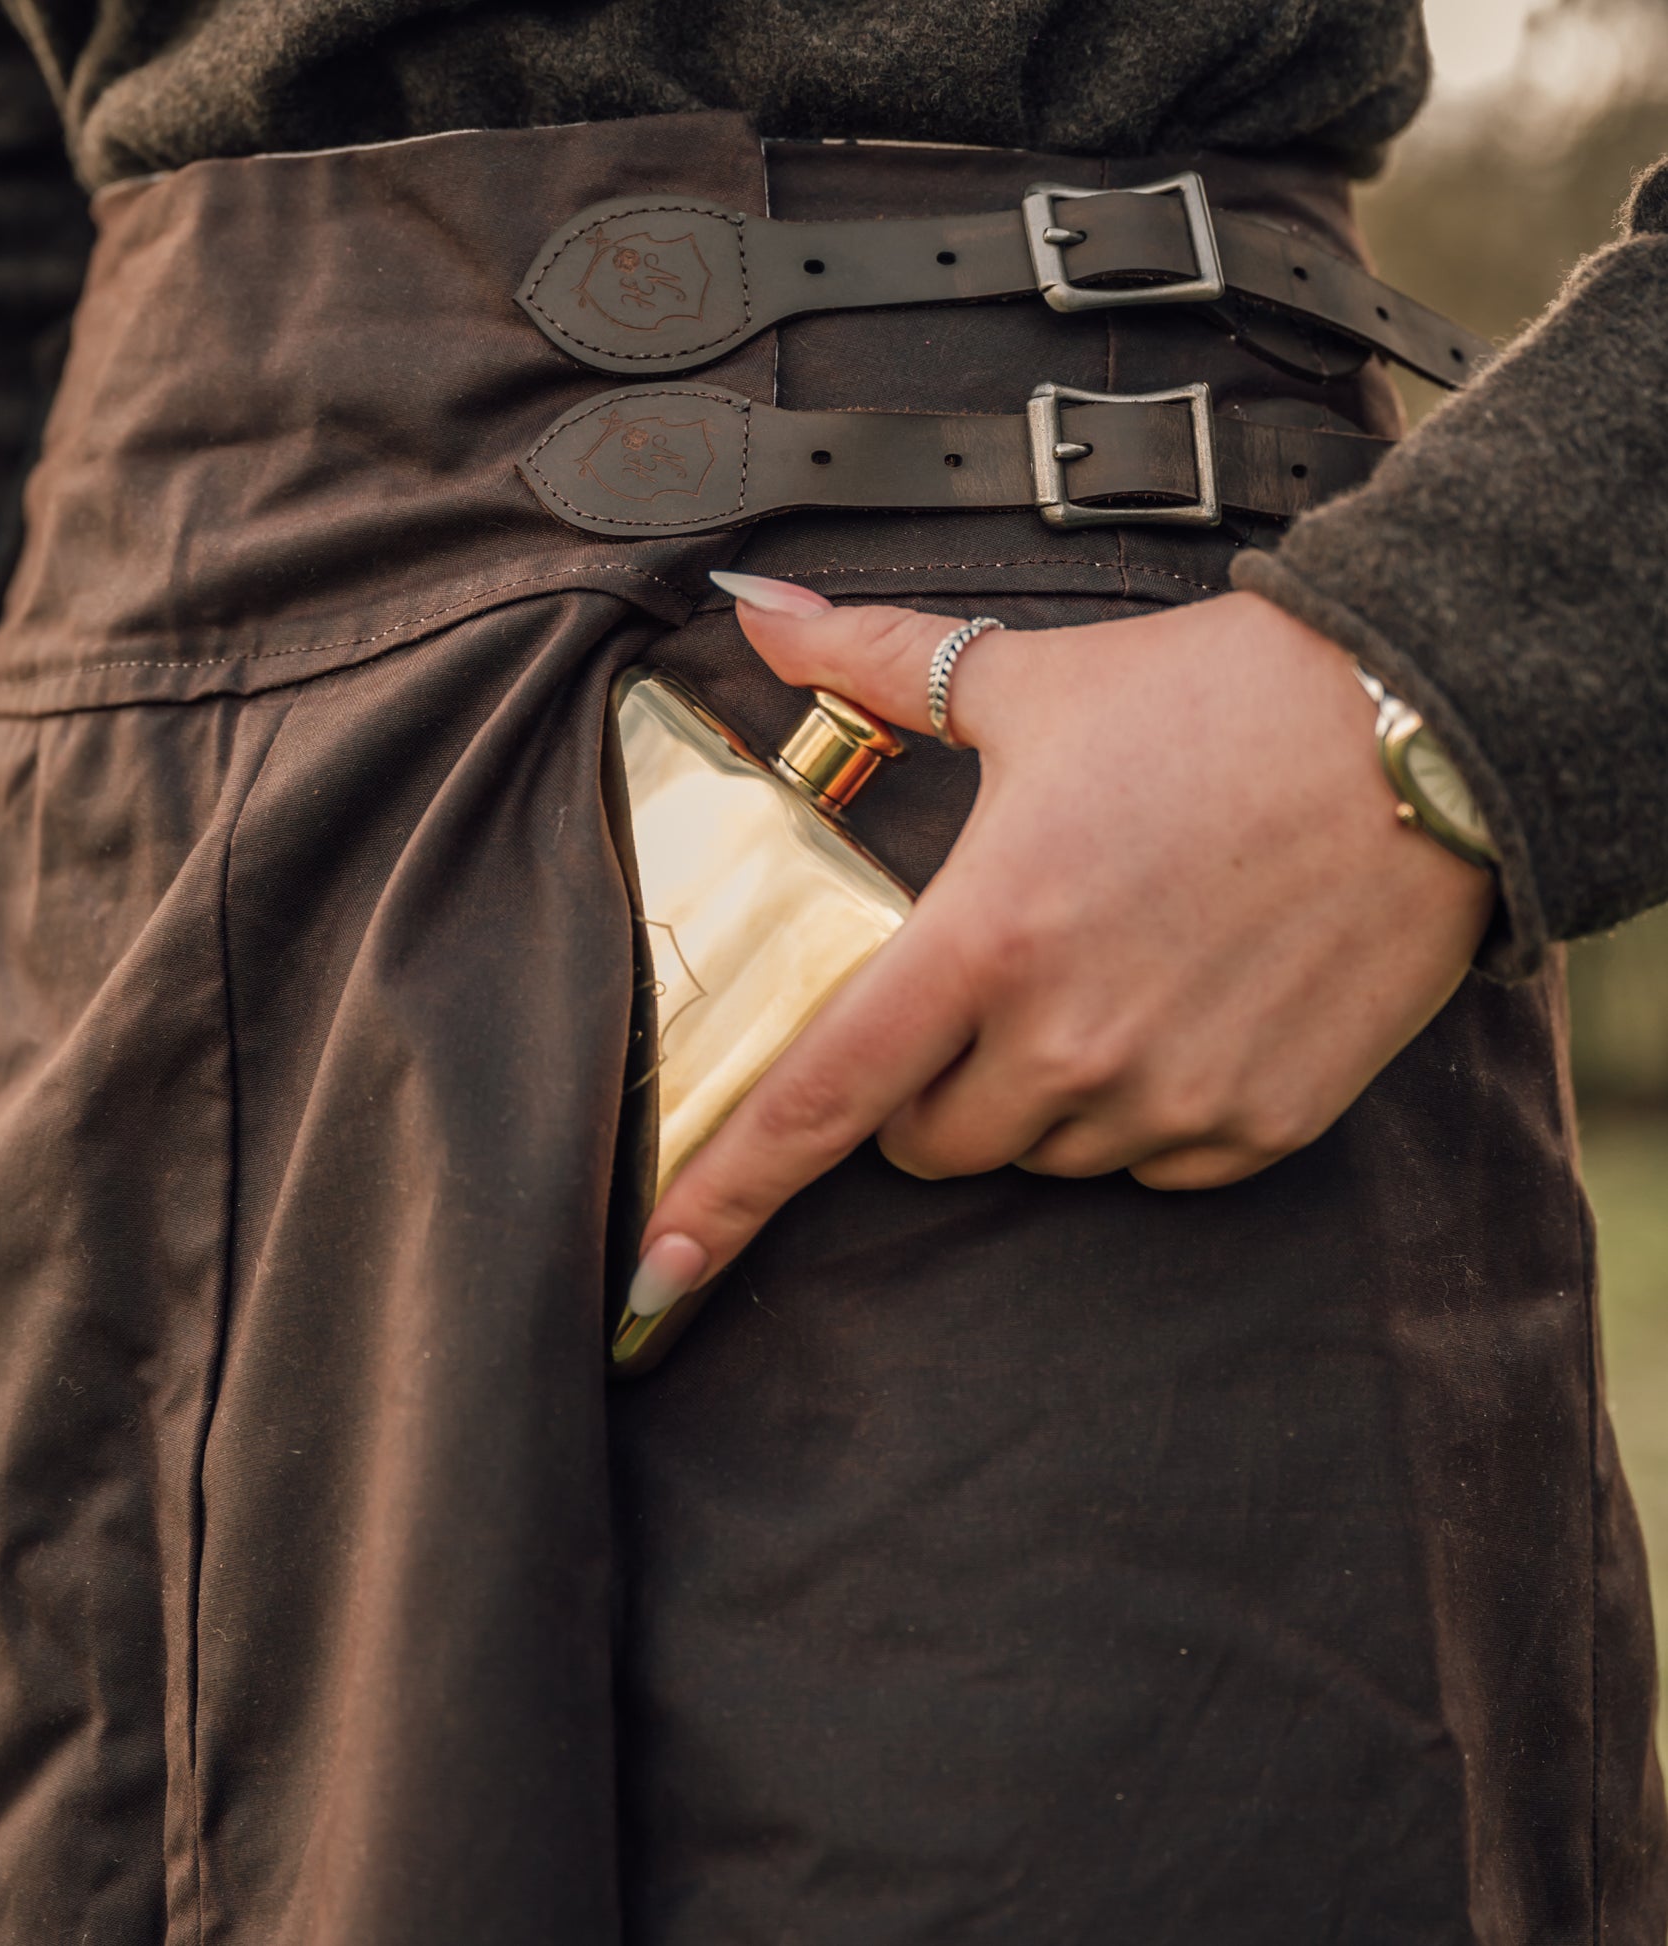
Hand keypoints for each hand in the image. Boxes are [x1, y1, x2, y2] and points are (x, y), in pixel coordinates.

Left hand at [627, 583, 1495, 1319]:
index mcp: (986, 940)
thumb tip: (752, 603)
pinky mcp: (1262, 1126)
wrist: (1425, 726)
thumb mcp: (1027, 680)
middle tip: (981, 993)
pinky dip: (1141, 1115)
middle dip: (924, 1091)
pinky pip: (1150, 1168)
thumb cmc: (1215, 699)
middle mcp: (1069, 1044)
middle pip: (928, 1144)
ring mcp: (1171, 1097)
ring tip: (1103, 978)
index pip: (819, 1099)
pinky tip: (1183, 1012)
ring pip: (1040, 1157)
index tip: (654, 1269)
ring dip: (1036, 1099)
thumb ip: (872, 663)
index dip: (723, 1192)